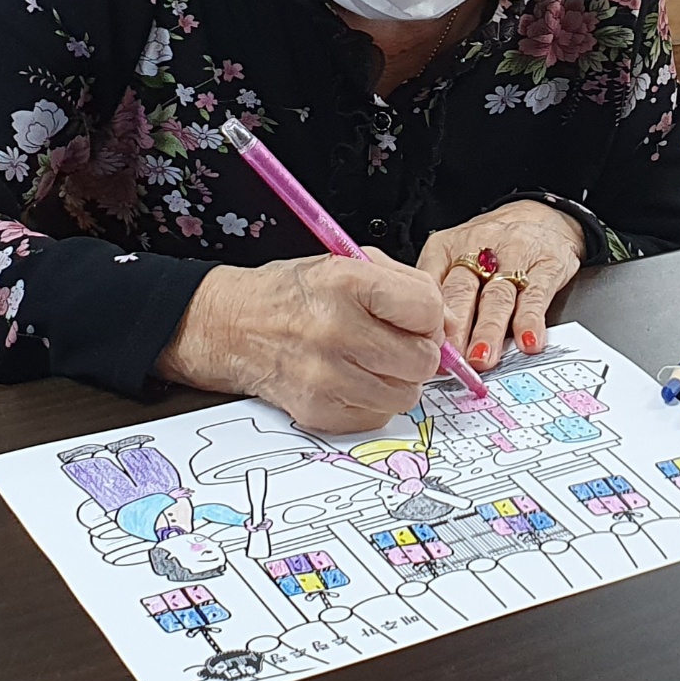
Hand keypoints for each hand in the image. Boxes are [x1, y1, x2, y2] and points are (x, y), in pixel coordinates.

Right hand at [158, 249, 443, 432]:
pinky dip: (372, 401)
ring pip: (406, 395)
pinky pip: (377, 417)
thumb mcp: (346, 263)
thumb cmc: (291, 294)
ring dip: (396, 380)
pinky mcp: (319, 411)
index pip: (428, 309)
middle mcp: (337, 330)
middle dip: (417, 351)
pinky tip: (350, 378)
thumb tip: (447, 323)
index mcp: (347, 283)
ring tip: (370, 360)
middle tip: (394, 341)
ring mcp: (327, 376)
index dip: (428, 315)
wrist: (231, 326)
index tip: (415, 317)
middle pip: (423, 359)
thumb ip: (404, 285)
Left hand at [418, 202, 584, 372]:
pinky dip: (531, 320)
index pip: (431, 285)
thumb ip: (438, 291)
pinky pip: (536, 295)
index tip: (423, 348)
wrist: (541, 213)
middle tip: (451, 360)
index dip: (426, 318)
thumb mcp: (452, 253)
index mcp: (446, 249)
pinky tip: (528, 341)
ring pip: (497, 297)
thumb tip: (420, 339)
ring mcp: (513, 259)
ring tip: (482, 358)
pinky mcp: (545, 266)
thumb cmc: (490, 243)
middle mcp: (478, 252)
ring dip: (489, 330)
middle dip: (455, 329)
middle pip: (462, 292)